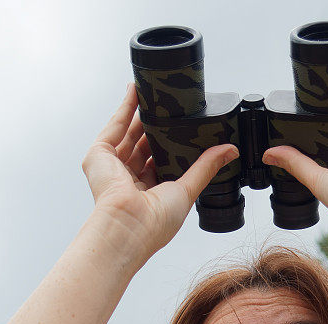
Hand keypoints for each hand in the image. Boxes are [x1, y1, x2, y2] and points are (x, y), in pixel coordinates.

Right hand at [82, 83, 238, 260]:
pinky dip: (125, 108)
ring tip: (156, 94)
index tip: (184, 130)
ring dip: (141, 113)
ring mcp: (112, 167)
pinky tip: (136, 92)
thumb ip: (206, 167)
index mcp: (148, 192)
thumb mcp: (188, 189)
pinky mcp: (99, 156)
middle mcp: (128, 180)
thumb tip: (229, 151)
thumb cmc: (154, 222)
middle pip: (143, 145)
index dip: (170, 146)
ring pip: (128, 133)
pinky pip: (114, 127)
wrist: (129, 225)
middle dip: (156, 127)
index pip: (159, 162)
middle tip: (171, 108)